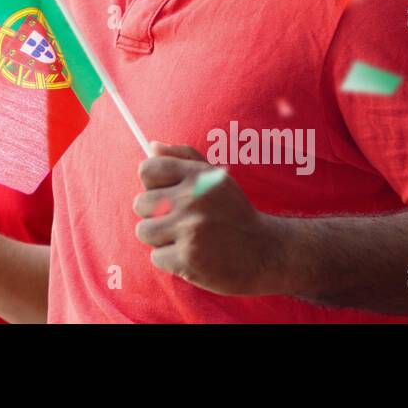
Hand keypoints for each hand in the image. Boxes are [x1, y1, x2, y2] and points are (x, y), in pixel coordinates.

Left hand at [133, 143, 283, 296]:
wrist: (267, 252)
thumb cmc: (234, 213)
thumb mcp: (215, 177)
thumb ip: (183, 157)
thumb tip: (151, 146)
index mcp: (198, 176)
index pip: (147, 170)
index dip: (151, 184)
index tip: (165, 195)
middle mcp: (193, 199)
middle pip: (140, 203)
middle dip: (155, 215)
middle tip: (180, 221)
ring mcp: (190, 229)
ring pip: (144, 231)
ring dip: (160, 239)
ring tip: (185, 239)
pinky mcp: (188, 258)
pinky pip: (156, 256)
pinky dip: (170, 260)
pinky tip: (192, 256)